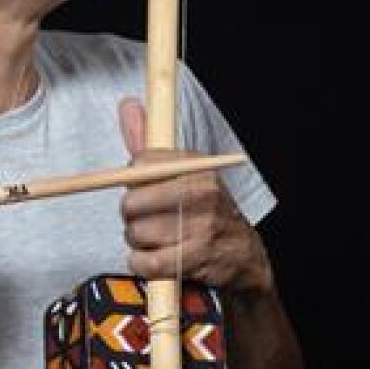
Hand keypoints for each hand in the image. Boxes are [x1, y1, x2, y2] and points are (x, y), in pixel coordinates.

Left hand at [116, 98, 271, 293]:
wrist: (242, 254)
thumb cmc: (203, 210)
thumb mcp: (182, 171)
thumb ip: (148, 142)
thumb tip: (127, 105)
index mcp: (196, 166)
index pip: (140, 164)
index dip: (133, 182)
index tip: (144, 190)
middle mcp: (201, 191)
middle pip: (132, 202)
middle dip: (131, 216)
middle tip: (146, 220)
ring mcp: (200, 225)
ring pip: (137, 233)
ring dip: (138, 242)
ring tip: (157, 240)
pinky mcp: (196, 257)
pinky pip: (146, 261)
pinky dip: (142, 263)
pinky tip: (154, 259)